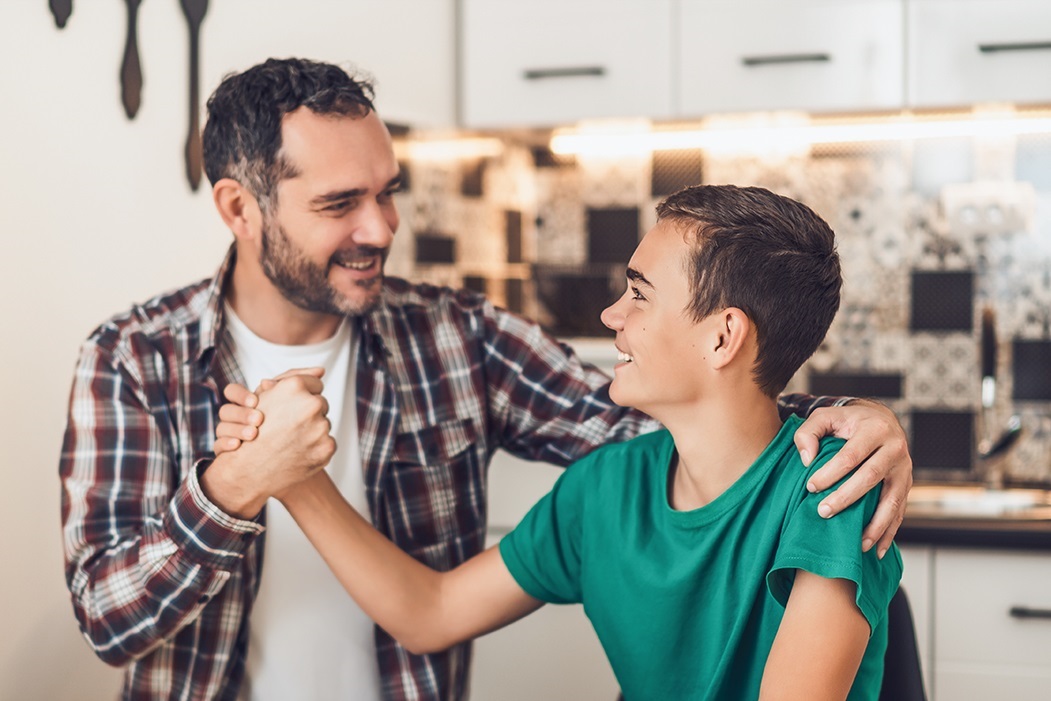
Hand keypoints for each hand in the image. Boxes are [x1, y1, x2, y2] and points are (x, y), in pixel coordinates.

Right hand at [203, 372, 334, 517]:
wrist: (249, 470)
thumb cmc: (254, 429)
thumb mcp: (266, 397)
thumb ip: (292, 379)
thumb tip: (321, 371)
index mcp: (295, 387)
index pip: (315, 383)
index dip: (305, 394)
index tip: (295, 405)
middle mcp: (311, 404)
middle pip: (321, 403)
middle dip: (310, 412)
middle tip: (292, 425)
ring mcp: (321, 427)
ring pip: (325, 423)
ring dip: (314, 429)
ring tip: (293, 440)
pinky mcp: (327, 447)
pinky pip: (328, 441)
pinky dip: (316, 446)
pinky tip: (299, 451)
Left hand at [793, 399, 911, 558]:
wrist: (881, 420)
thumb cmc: (847, 421)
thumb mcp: (825, 417)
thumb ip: (808, 432)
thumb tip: (806, 460)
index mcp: (875, 430)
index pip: (851, 455)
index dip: (830, 473)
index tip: (810, 486)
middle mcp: (895, 449)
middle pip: (870, 477)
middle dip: (847, 498)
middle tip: (823, 512)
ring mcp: (904, 469)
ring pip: (892, 500)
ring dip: (875, 524)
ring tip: (857, 544)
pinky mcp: (907, 485)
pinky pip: (900, 511)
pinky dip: (889, 532)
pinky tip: (877, 550)